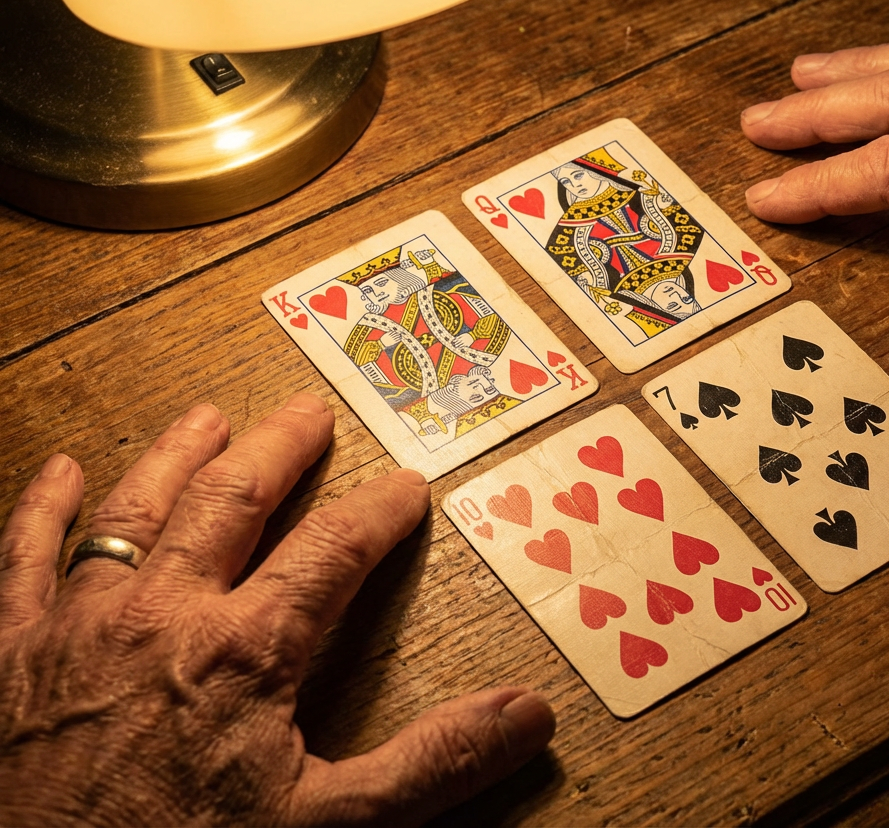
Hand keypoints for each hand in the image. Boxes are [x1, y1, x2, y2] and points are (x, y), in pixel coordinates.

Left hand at [0, 394, 554, 825]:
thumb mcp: (327, 827)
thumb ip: (430, 764)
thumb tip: (527, 714)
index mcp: (245, 651)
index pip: (333, 549)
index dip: (380, 510)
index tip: (408, 484)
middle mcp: (163, 616)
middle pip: (233, 498)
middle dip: (279, 448)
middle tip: (309, 412)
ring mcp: (80, 626)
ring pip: (136, 510)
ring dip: (176, 455)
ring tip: (210, 417)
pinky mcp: (13, 653)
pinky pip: (24, 558)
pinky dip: (42, 510)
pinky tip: (59, 473)